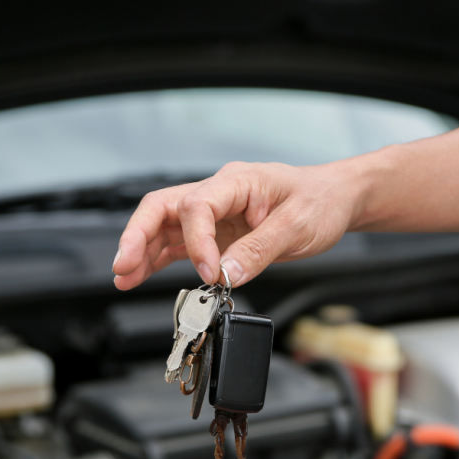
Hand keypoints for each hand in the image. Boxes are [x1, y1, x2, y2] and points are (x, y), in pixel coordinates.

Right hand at [112, 160, 365, 289]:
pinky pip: (179, 244)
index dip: (197, 241)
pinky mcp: (216, 233)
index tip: (209, 272)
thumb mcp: (298, 227)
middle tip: (124, 264)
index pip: (198, 205)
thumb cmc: (320, 202)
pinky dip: (157, 260)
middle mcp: (219, 193)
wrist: (336, 199)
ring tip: (123, 277)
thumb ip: (259, 251)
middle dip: (139, 235)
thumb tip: (226, 274)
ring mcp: (215, 214)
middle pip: (163, 206)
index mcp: (237, 181)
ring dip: (141, 251)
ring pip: (165, 226)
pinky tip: (140, 276)